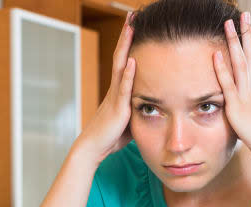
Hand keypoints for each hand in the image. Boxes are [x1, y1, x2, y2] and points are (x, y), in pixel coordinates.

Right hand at [77, 12, 135, 163]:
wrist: (94, 148)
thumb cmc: (112, 137)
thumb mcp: (131, 119)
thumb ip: (141, 110)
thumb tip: (156, 108)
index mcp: (119, 90)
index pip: (125, 60)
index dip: (130, 42)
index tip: (135, 25)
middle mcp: (116, 88)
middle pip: (121, 54)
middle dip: (127, 35)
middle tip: (132, 15)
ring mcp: (115, 96)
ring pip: (120, 65)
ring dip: (126, 45)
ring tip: (131, 27)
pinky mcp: (118, 108)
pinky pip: (123, 88)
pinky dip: (128, 73)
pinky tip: (132, 60)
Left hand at [213, 12, 250, 166]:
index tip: (250, 29)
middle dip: (247, 34)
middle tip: (244, 14)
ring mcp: (247, 98)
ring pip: (241, 63)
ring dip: (234, 42)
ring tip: (228, 23)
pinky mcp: (238, 108)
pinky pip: (229, 85)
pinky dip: (222, 68)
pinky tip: (216, 53)